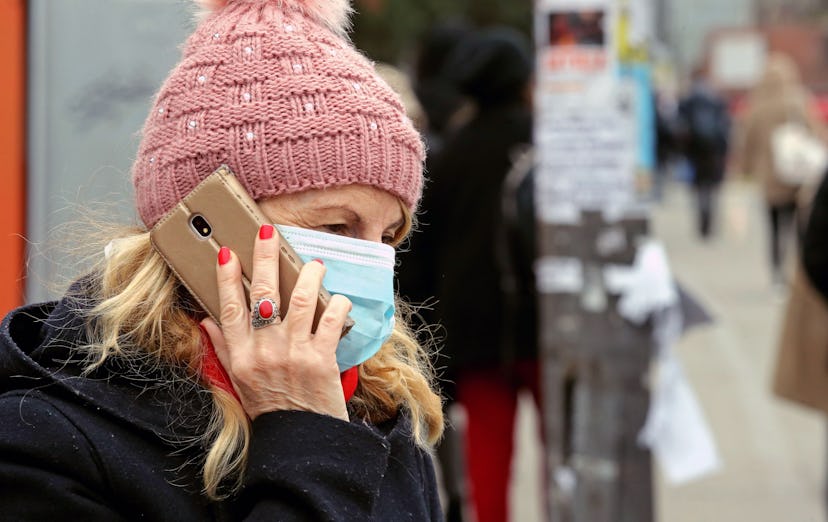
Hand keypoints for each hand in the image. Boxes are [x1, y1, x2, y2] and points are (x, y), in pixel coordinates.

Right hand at [200, 224, 351, 420]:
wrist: (301, 441)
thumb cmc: (271, 408)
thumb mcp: (238, 381)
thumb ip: (224, 348)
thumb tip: (206, 320)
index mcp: (241, 355)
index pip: (229, 308)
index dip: (226, 278)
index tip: (226, 253)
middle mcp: (264, 350)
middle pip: (262, 295)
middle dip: (265, 258)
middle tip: (268, 232)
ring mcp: (294, 353)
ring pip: (301, 300)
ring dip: (309, 275)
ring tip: (314, 263)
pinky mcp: (322, 359)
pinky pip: (330, 321)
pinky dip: (337, 305)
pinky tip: (339, 299)